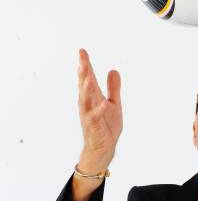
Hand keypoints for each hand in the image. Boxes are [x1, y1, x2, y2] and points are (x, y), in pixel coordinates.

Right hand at [77, 48, 122, 165]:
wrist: (104, 148)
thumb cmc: (106, 126)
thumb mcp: (113, 104)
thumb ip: (113, 88)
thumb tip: (113, 70)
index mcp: (93, 98)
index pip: (88, 78)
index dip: (86, 65)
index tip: (82, 51)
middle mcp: (88, 105)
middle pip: (84, 86)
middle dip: (83, 73)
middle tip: (82, 59)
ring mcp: (89, 116)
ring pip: (85, 100)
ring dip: (86, 89)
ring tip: (87, 78)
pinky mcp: (94, 127)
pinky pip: (95, 118)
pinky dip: (98, 110)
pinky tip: (103, 103)